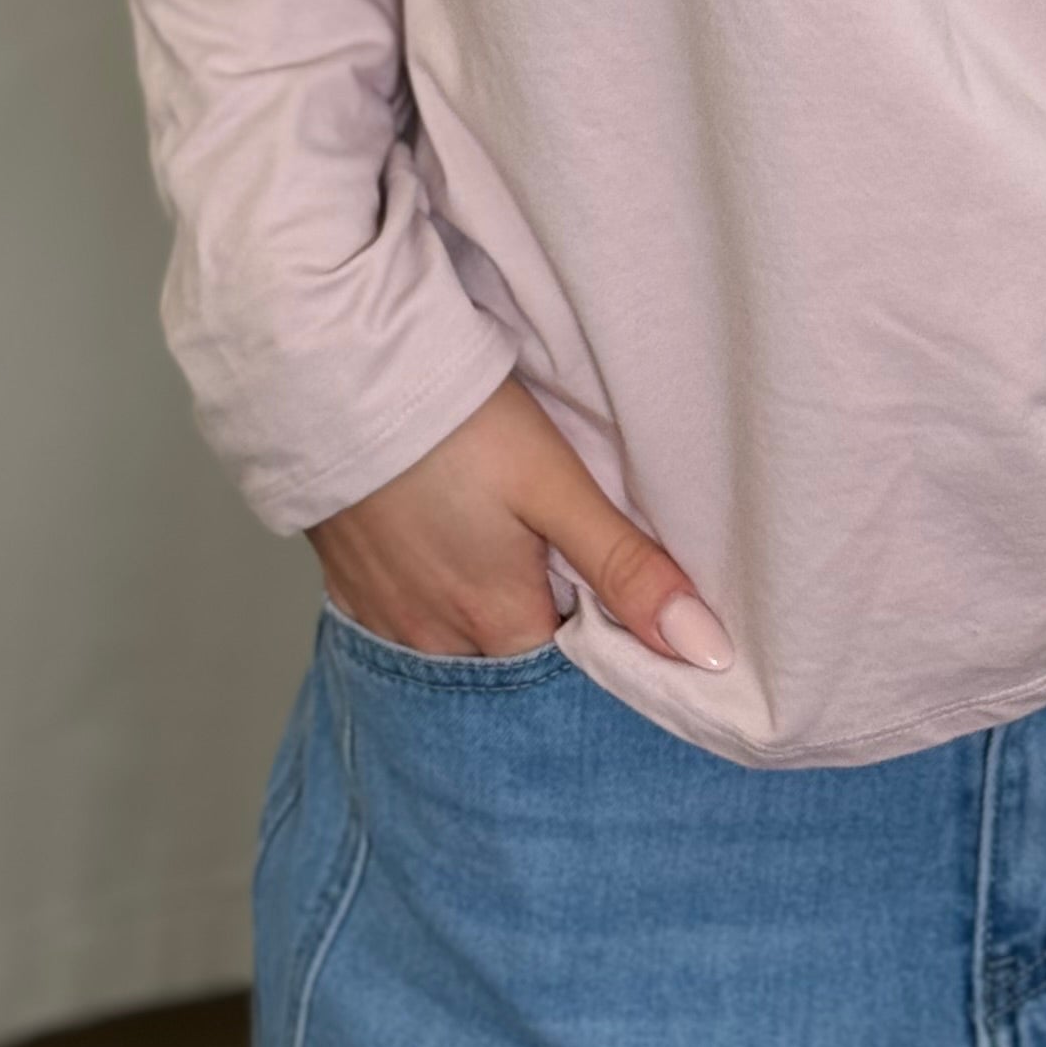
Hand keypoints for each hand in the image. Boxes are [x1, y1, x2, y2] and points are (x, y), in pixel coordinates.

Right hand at [305, 373, 735, 671]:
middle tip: (556, 560)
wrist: (339, 377)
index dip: (600, 636)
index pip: (571, 668)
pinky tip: (442, 549)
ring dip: (483, 613)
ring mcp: (384, 618)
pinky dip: (431, 598)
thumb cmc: (456, 425)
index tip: (613, 594)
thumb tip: (705, 649)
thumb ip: (628, 568)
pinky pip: (402, 620)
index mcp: (498, 625)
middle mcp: (437, 642)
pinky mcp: (348, 586)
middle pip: (510, 659)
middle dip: (540, 627)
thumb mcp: (556, 486)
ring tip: (501, 550)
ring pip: (453, 643)